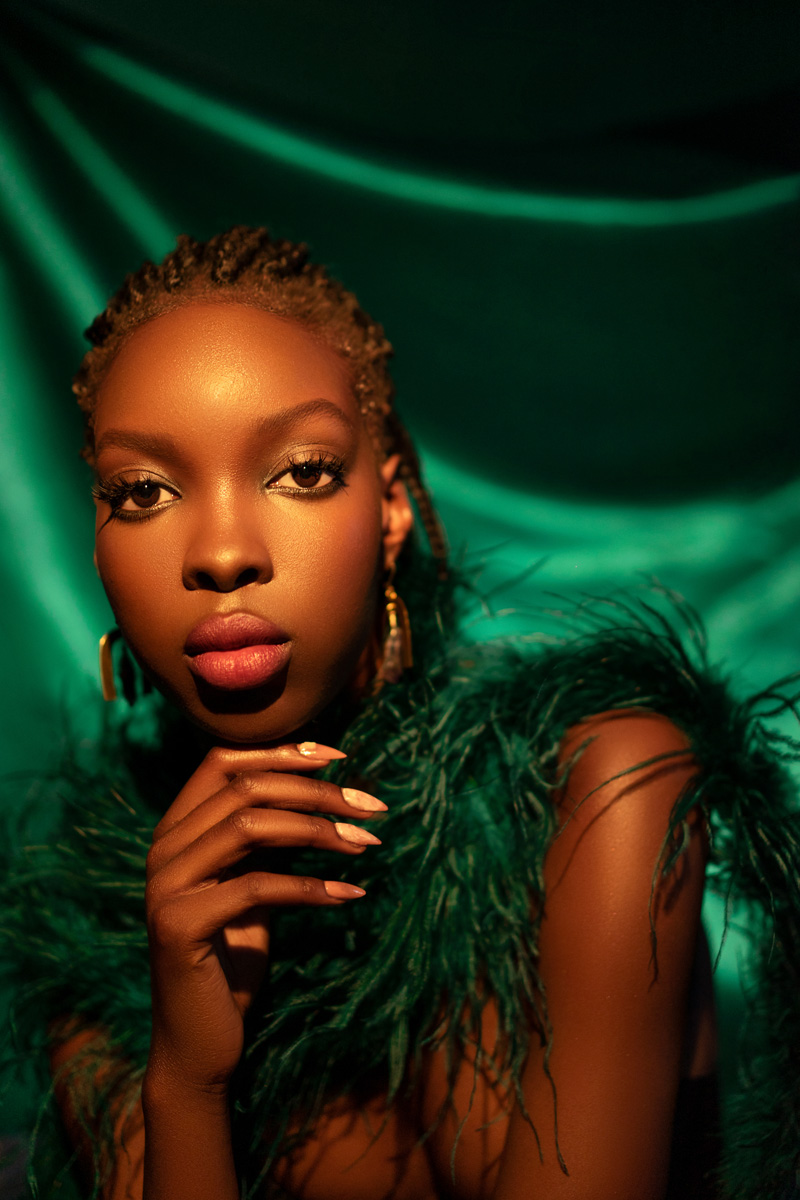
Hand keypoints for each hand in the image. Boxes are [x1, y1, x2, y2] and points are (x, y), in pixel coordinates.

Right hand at [142, 742, 383, 1096]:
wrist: (200, 1043)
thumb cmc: (235, 959)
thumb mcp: (252, 884)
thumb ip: (265, 838)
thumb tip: (324, 786)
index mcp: (175, 829)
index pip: (223, 761)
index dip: (282, 751)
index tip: (341, 757)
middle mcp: (163, 849)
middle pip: (245, 789)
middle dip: (317, 792)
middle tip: (372, 807)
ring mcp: (165, 886)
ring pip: (248, 827)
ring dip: (319, 830)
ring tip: (367, 843)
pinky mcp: (178, 926)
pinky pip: (256, 887)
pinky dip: (311, 886)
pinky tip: (351, 894)